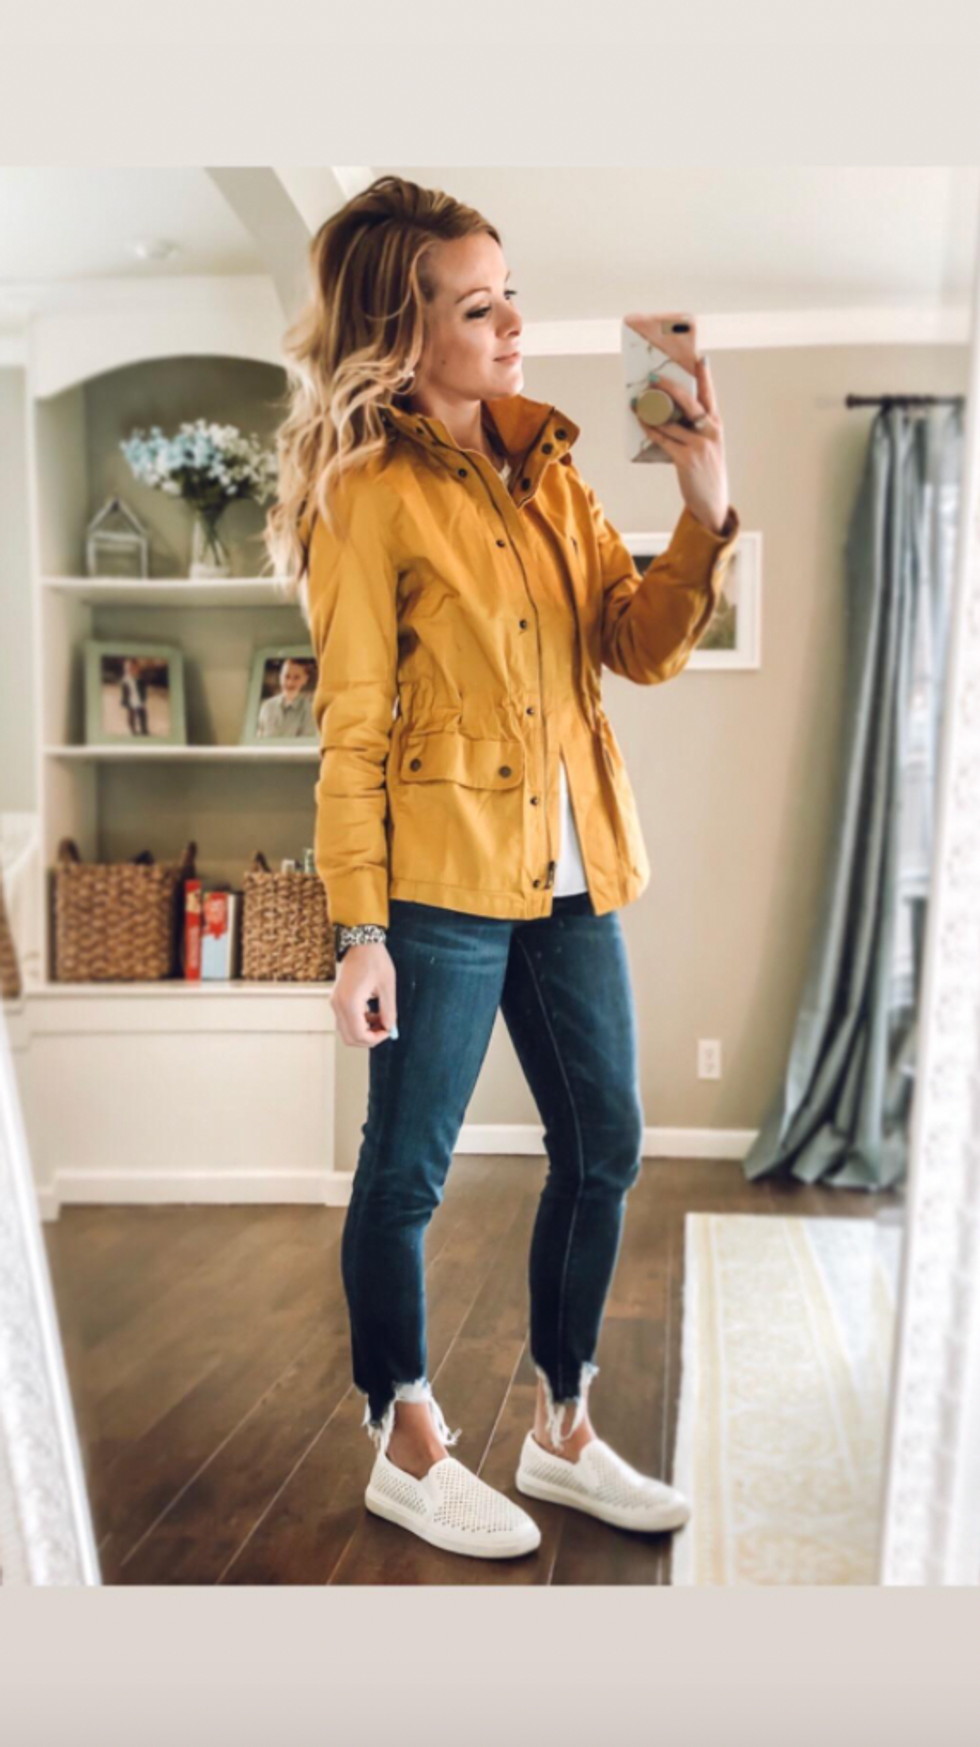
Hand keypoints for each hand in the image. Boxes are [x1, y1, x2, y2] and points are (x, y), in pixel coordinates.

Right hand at [331, 943, 397, 1047]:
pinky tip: (372, 1012)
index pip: (359, 1034)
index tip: (388, 1032)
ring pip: (346, 1031)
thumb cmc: (374, 961)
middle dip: (368, 1039)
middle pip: (349, 1038)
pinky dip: (359, 1023)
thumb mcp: (387, 987)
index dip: (375, 1039)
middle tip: (384, 1030)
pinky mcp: (337, 1000)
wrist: (360, 943)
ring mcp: (335, 1002)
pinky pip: (346, 1020)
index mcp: (350, 1002)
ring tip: (380, 1019)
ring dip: (364, 1031)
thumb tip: (389, 1028)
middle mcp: (338, 1005)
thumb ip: (389, 1011)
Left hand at [635, 354, 730, 535]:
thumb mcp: (707, 446)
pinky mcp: (686, 459)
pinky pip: (663, 439)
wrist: (712, 503)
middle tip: (654, 378)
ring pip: (671, 420)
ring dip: (651, 409)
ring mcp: (699, 445)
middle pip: (688, 401)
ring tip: (637, 401)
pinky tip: (641, 421)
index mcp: (716, 426)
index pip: (710, 395)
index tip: (699, 357)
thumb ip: (694, 429)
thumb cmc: (705, 472)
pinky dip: (650, 429)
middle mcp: (710, 432)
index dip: (705, 375)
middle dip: (670, 387)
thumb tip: (667, 413)